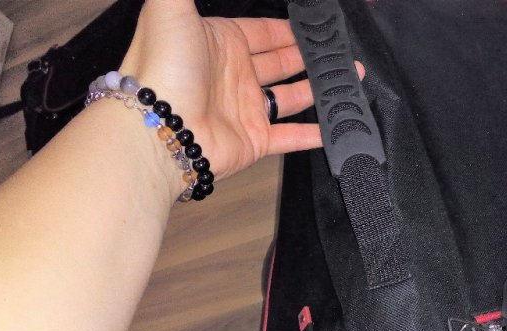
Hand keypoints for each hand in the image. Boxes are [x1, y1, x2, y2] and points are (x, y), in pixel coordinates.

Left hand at [119, 0, 356, 181]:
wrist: (157, 128)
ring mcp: (245, 110)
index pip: (263, 32)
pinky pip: (290, 137)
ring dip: (318, 90)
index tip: (318, 27)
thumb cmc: (161, 67)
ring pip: (290, 98)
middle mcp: (234, 76)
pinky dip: (312, 135)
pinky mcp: (254, 141)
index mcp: (220, 42)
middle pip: (281, 63)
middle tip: (339, 53)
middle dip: (310, 57)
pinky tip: (336, 125)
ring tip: (348, 80)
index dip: (290, 29)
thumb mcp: (170, 7)